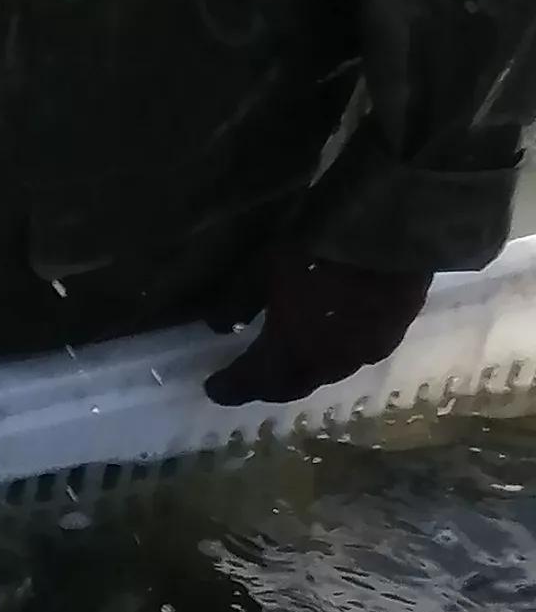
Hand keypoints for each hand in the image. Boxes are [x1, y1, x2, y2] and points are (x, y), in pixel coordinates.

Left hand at [204, 250, 431, 404]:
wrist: (395, 222)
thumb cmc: (318, 243)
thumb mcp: (262, 266)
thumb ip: (238, 301)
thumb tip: (218, 326)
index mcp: (291, 350)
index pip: (254, 382)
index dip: (232, 387)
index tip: (215, 389)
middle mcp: (331, 362)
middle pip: (294, 383)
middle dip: (270, 384)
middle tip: (252, 380)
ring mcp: (370, 347)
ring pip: (330, 370)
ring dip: (307, 367)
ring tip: (291, 357)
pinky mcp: (398, 328)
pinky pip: (359, 350)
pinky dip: (337, 349)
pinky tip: (333, 336)